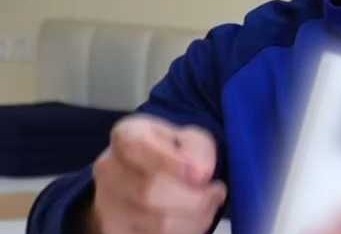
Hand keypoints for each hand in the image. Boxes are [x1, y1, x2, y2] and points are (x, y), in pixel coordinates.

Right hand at [88, 115, 226, 233]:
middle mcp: (108, 169)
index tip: (201, 175)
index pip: (138, 147)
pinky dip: (185, 232)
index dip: (169, 162)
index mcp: (126, 135)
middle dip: (194, 198)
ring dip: (195, 218)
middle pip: (149, 192)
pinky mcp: (116, 231)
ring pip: (156, 223)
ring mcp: (106, 204)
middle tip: (216, 191)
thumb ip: (198, 149)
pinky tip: (193, 220)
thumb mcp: (192, 138)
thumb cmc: (175, 152)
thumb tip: (200, 174)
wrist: (154, 176)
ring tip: (208, 205)